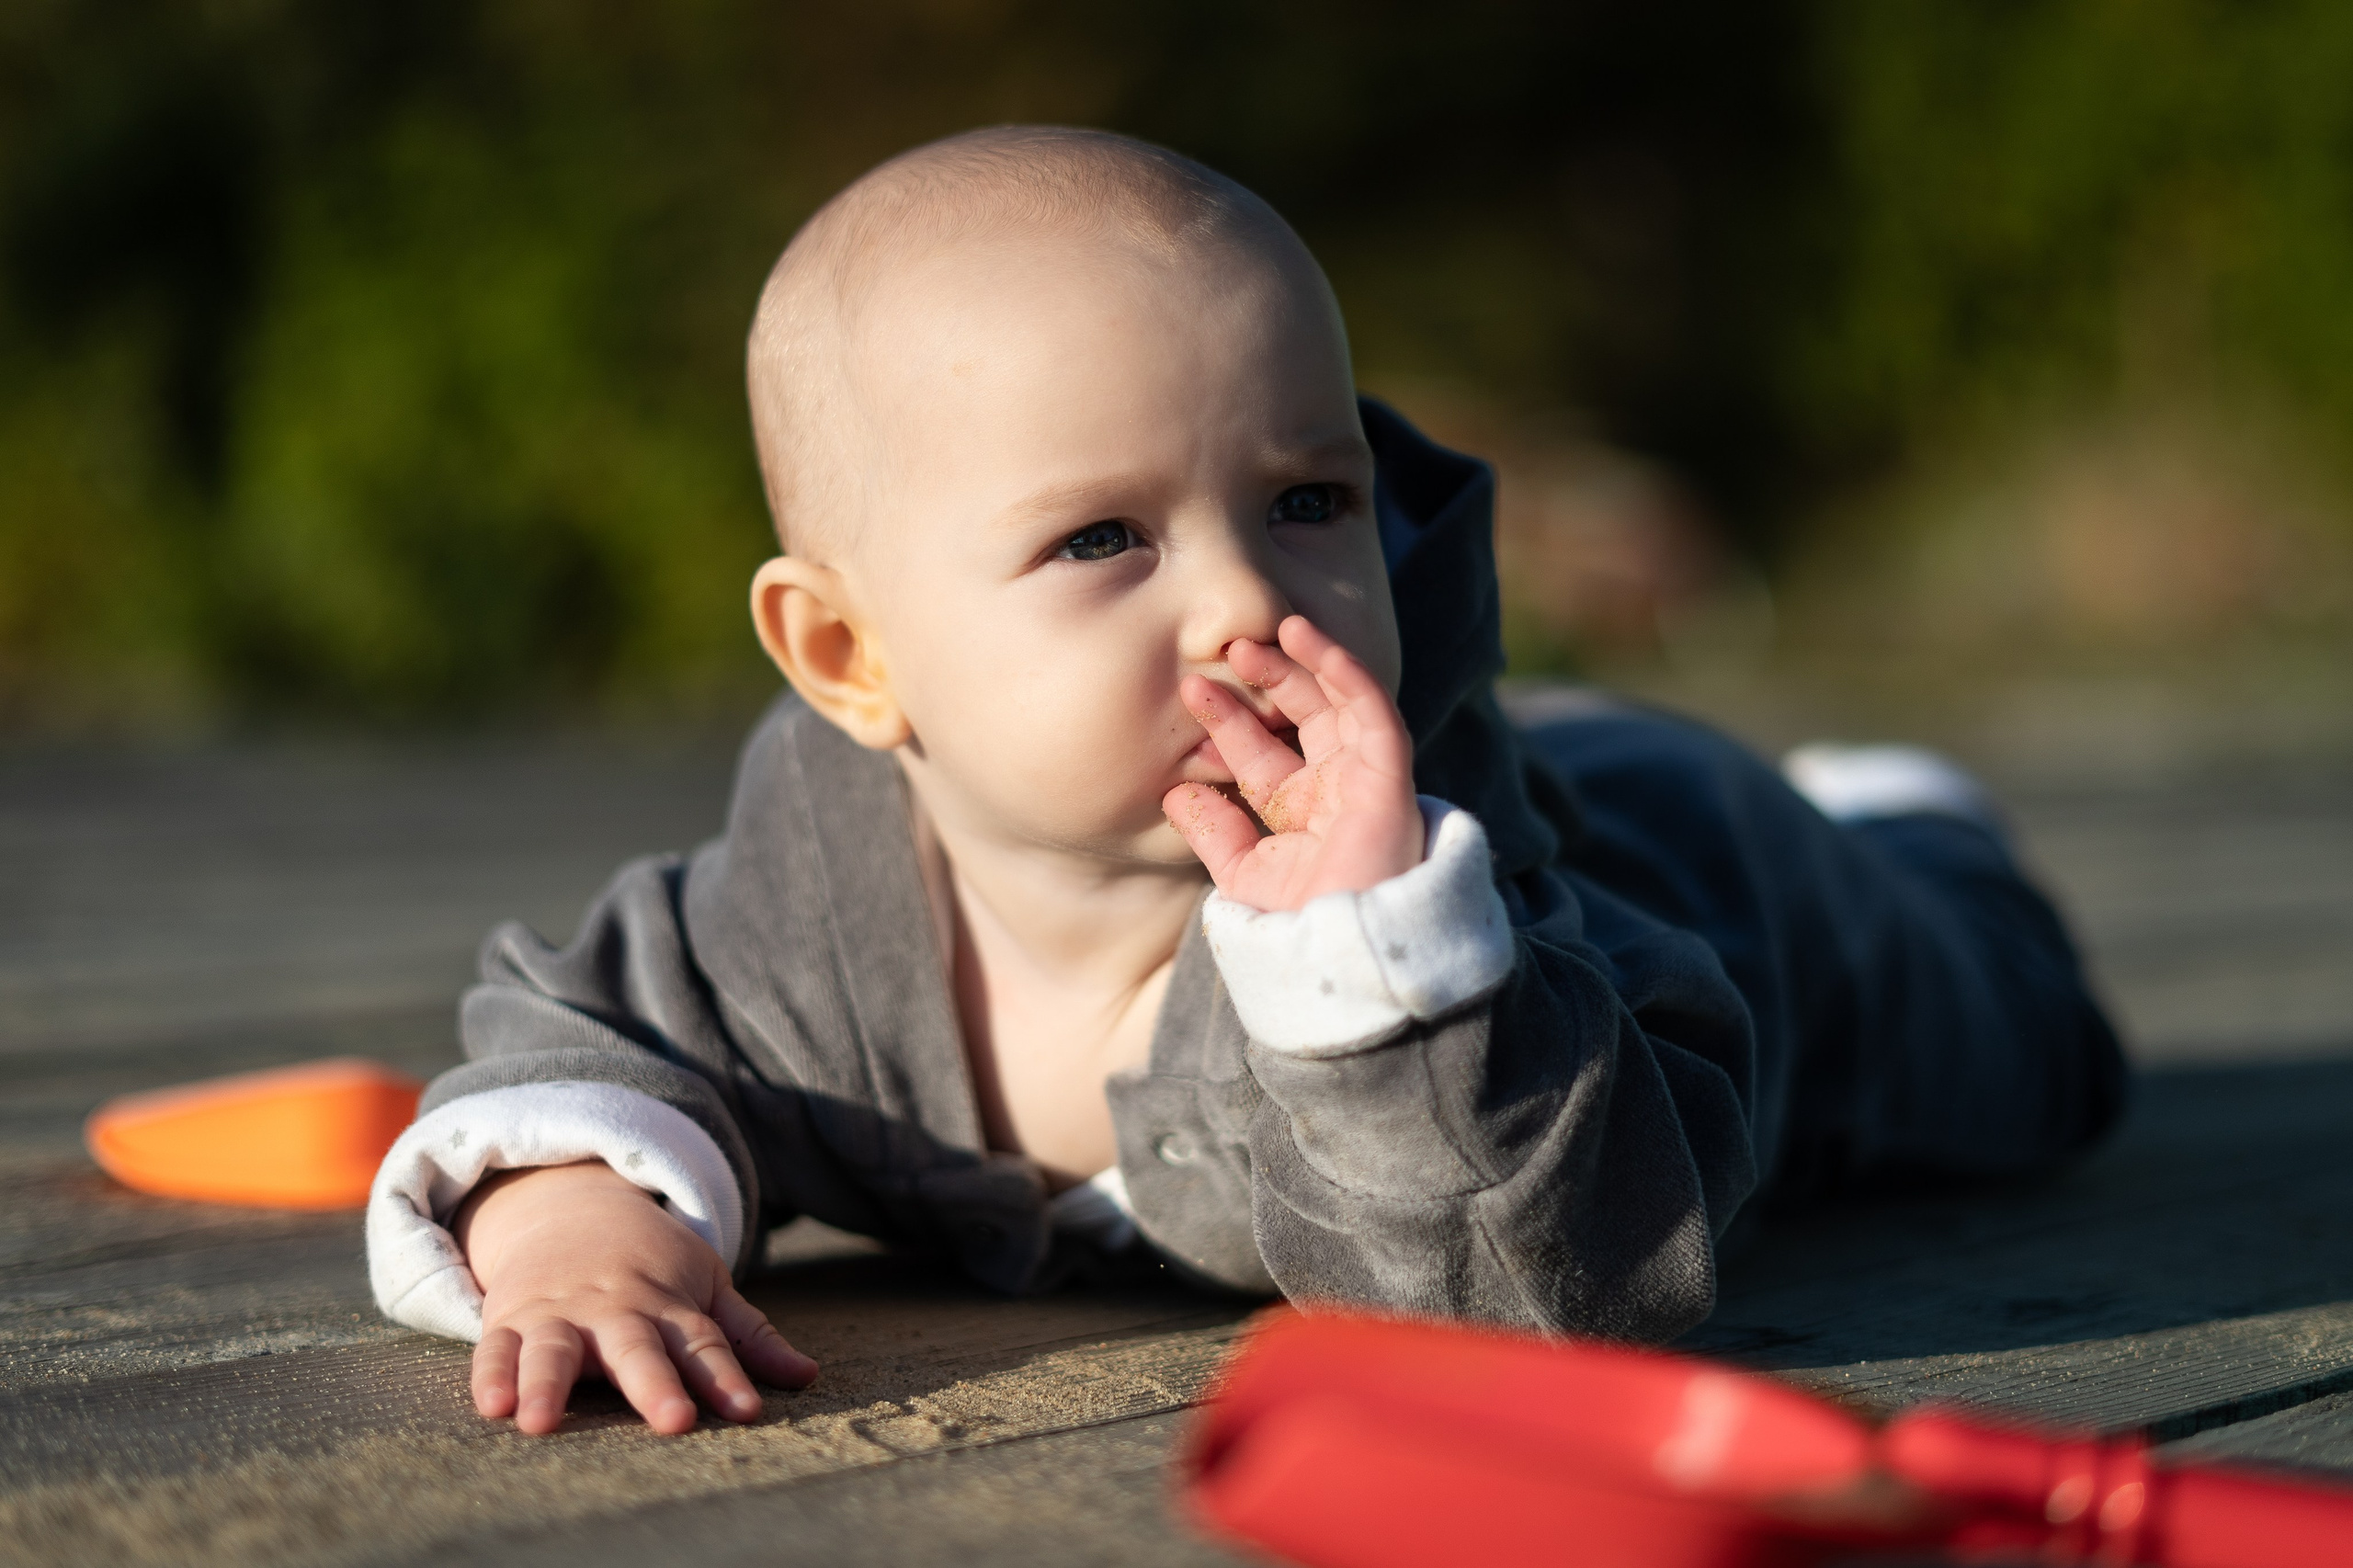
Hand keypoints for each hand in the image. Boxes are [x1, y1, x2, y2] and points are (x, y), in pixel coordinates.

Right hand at [455, 1160, 816, 1435]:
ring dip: (547, 1385)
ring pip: (554, 1350)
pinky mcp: (512, 1321)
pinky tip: (490, 1407)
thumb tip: (807, 1375)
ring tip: (541, 1423)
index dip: (728, 1378)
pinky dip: (492, 1375)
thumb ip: (749, 1335)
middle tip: (673, 1421)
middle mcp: (615, 1312)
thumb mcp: (706, 1285)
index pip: (705, 1344)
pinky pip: (498, 1349)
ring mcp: (560, 1315)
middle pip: (636, 1349)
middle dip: (655, 1384)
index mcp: (667, 1307)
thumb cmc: (650, 1263)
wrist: (570, 1205)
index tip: (749, 1410)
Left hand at [1163, 614, 1422, 911]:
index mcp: (1302, 810)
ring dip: (1310, 662)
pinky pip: (1374, 712)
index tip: (1190, 691)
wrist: (1340, 954)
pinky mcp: (1390, 777)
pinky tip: (1311, 644)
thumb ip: (1213, 830)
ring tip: (1275, 628)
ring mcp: (1366, 780)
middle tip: (1228, 648)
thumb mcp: (1243, 872)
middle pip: (1304, 716)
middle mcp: (1337, 788)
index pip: (1262, 751)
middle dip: (1269, 679)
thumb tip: (1173, 791)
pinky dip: (1347, 674)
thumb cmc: (1298, 924)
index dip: (1229, 720)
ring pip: (1343, 702)